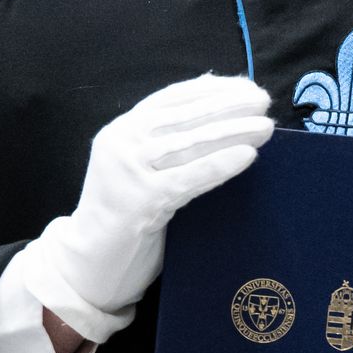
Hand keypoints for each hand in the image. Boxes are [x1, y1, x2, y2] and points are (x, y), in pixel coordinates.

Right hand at [9, 74, 271, 348]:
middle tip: (263, 101)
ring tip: (265, 127)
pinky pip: (189, 178)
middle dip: (228, 106)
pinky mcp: (140, 201)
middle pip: (185, 117)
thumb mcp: (141, 169)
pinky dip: (221, 165)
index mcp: (122, 129)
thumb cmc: (125, 217)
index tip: (246, 87)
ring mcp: (128, 171)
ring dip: (233, 132)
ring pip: (190, 143)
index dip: (212, 90)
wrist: (88, 264)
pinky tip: (248, 156)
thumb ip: (167, 143)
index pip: (172, 99)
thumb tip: (221, 115)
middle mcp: (121, 142)